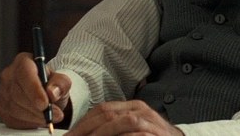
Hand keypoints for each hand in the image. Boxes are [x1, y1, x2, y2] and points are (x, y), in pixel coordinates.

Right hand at [0, 52, 71, 128]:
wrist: (45, 95)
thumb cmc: (51, 85)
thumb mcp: (62, 81)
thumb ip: (61, 83)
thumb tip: (52, 92)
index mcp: (23, 62)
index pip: (24, 74)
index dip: (34, 90)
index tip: (45, 103)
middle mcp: (9, 75)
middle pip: (18, 93)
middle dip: (37, 108)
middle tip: (55, 114)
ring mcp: (2, 92)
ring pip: (15, 108)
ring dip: (35, 116)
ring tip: (49, 116)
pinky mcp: (2, 108)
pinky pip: (13, 119)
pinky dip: (28, 122)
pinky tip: (38, 119)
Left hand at [66, 100, 183, 135]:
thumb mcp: (132, 130)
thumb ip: (115, 129)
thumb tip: (86, 134)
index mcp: (132, 107)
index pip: (102, 110)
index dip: (83, 124)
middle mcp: (141, 110)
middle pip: (107, 114)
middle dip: (86, 130)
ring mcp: (150, 121)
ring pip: (121, 122)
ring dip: (101, 134)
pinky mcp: (157, 133)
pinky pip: (137, 134)